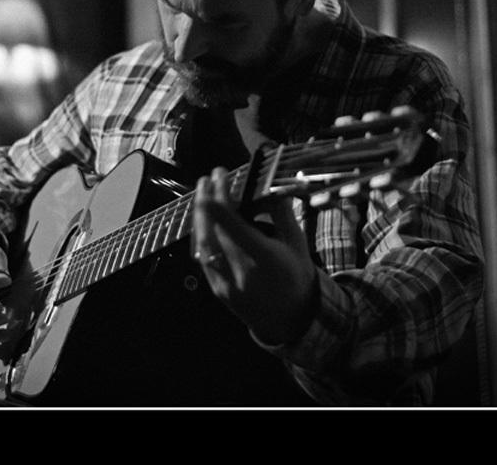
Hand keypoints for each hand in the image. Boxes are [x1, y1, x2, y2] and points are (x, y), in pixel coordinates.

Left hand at [193, 167, 318, 344]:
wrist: (291, 320)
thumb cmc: (296, 276)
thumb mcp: (297, 243)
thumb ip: (282, 214)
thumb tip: (269, 185)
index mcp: (266, 260)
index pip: (235, 226)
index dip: (222, 199)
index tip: (218, 177)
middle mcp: (243, 273)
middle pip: (216, 231)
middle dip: (208, 201)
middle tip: (209, 178)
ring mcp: (227, 284)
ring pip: (203, 244)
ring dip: (199, 216)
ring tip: (202, 193)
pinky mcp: (217, 289)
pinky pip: (203, 257)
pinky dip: (200, 234)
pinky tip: (203, 219)